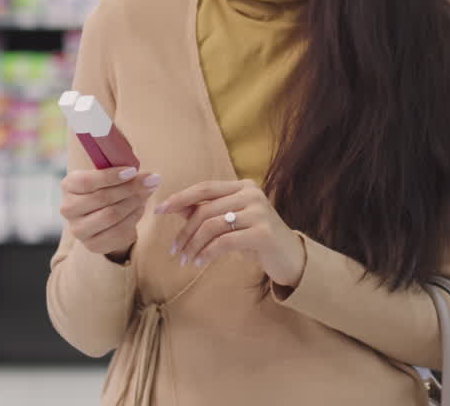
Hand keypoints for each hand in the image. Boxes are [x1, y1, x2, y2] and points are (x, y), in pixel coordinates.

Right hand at [60, 167, 161, 258]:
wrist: (102, 215)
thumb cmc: (107, 188)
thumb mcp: (109, 175)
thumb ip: (122, 171)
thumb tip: (150, 177)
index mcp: (69, 185)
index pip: (87, 181)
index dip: (111, 176)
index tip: (133, 171)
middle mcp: (68, 208)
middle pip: (102, 198)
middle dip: (130, 188)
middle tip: (150, 181)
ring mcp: (78, 229)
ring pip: (111, 216)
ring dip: (134, 204)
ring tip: (146, 195)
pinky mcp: (92, 245)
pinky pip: (118, 233)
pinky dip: (133, 219)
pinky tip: (139, 209)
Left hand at [155, 179, 306, 287]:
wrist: (291, 258)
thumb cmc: (258, 239)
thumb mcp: (233, 222)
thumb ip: (208, 212)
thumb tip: (177, 207)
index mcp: (243, 186)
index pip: (205, 188)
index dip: (180, 197)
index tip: (159, 210)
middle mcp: (252, 194)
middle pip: (205, 209)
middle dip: (185, 231)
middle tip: (174, 250)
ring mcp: (259, 212)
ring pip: (212, 225)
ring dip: (193, 245)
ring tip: (185, 260)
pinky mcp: (262, 233)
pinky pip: (224, 242)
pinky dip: (207, 253)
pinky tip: (199, 263)